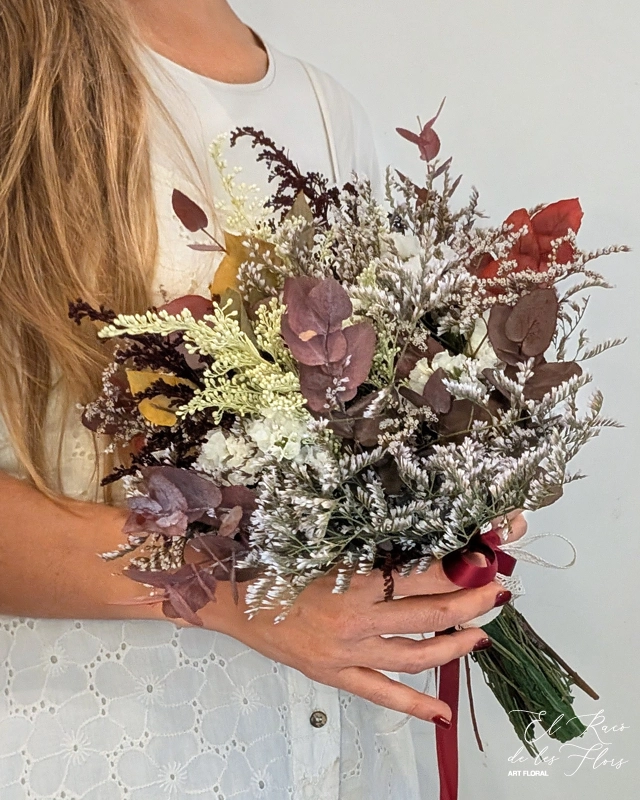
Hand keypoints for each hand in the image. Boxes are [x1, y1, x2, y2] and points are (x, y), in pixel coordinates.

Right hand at [204, 512, 527, 724]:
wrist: (236, 599)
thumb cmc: (279, 566)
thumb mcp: (326, 549)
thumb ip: (369, 552)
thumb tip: (417, 547)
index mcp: (352, 581)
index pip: (420, 576)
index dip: (455, 569)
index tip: (480, 560)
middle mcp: (355, 620)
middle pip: (428, 615)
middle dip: (469, 604)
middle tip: (496, 593)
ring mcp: (348, 653)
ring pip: (414, 656)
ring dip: (453, 647)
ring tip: (479, 637)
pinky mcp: (337, 675)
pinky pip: (382, 693)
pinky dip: (414, 706)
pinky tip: (442, 713)